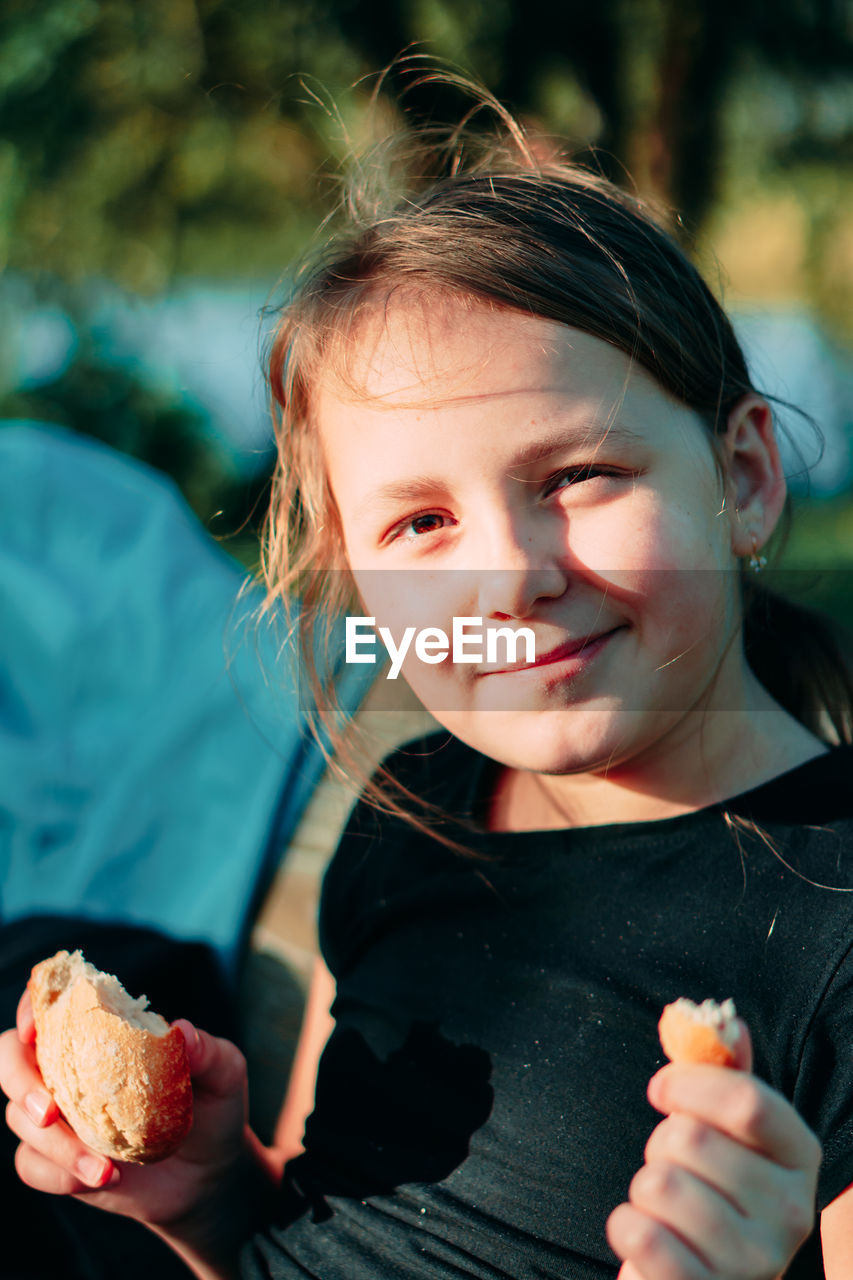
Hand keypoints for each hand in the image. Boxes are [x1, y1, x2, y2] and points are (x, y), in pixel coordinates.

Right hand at [0, 988, 249, 1229]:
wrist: (211, 1174)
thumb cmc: (214, 1107)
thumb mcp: (225, 1073)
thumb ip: (207, 1050)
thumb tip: (180, 1031)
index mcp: (102, 1031)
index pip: (51, 1006)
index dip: (33, 1008)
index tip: (35, 1028)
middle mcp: (69, 1067)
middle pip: (12, 1060)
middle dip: (21, 1082)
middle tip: (49, 1112)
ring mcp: (59, 1114)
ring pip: (20, 1118)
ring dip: (54, 1144)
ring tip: (104, 1168)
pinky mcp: (57, 1159)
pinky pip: (32, 1164)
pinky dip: (57, 1173)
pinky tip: (99, 1178)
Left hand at [606, 1025, 821, 1278]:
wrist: (698, 1275)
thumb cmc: (708, 1187)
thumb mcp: (725, 1128)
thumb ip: (725, 1074)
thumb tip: (727, 1020)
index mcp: (800, 1156)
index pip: (748, 1101)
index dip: (688, 1084)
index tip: (660, 1088)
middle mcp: (792, 1213)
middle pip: (690, 1138)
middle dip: (660, 1143)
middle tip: (674, 1167)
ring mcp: (755, 1262)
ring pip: (659, 1183)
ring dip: (644, 1188)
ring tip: (666, 1207)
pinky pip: (639, 1234)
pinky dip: (626, 1227)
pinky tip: (648, 1236)